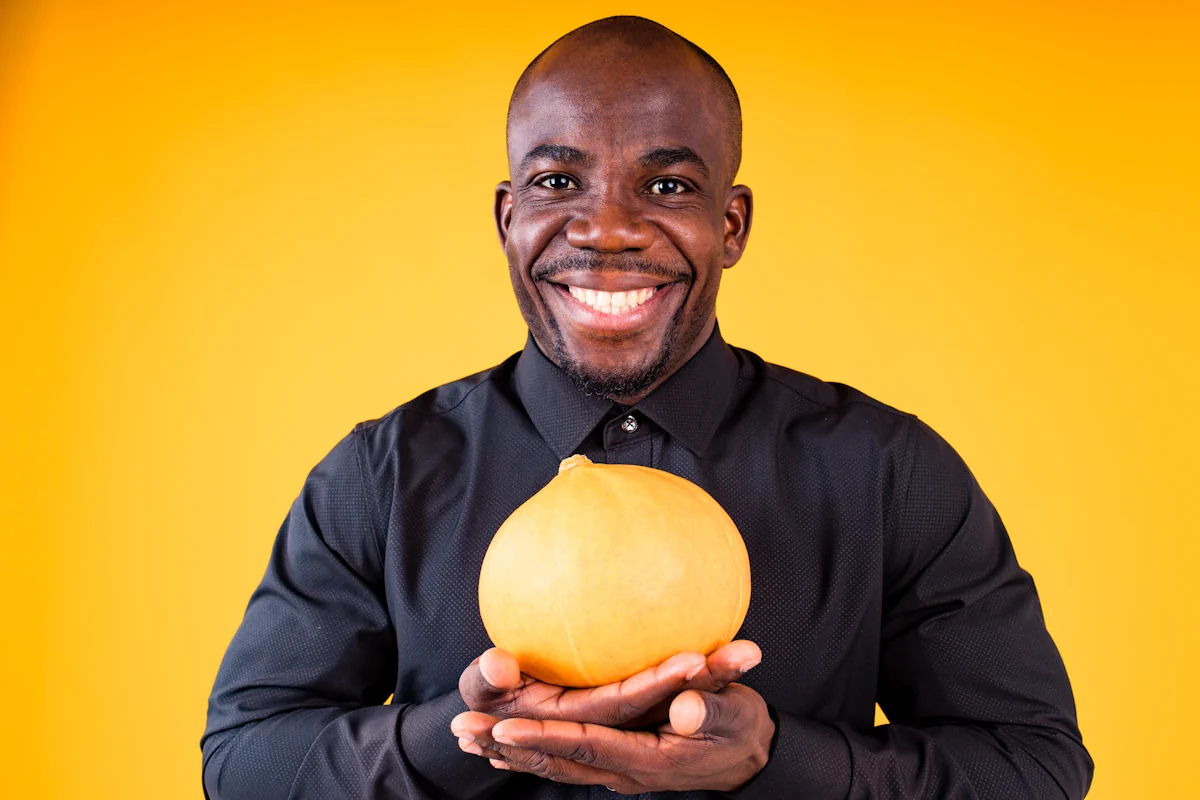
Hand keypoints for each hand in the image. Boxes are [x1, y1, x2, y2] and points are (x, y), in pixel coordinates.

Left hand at [453, 640, 761, 761]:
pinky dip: (529, 756)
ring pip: (552, 765)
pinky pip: (563, 763)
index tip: (503, 723)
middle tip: (461, 728)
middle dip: (505, 746)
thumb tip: (688, 709)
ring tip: (466, 737)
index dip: (544, 736)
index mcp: (645, 758)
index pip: (584, 745)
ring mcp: (616, 773)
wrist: (746, 758)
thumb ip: (713, 707)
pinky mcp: (615, 764)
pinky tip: (501, 749)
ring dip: (507, 752)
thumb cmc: (740, 729)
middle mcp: (622, 772)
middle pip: (554, 761)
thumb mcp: (735, 715)